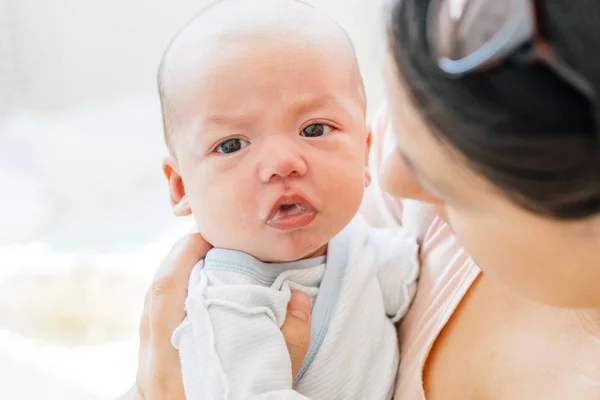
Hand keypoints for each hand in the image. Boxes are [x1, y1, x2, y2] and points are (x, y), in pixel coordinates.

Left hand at [121, 233, 312, 398]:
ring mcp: (148, 372)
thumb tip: (297, 297)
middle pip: (155, 293)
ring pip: (153, 309)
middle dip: (181, 258)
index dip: (184, 253)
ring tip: (208, 263)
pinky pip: (158, 325)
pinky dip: (177, 301)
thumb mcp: (265, 389)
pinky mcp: (154, 376)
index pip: (166, 290)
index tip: (211, 233)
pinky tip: (202, 300)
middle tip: (213, 240)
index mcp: (170, 365)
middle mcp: (151, 366)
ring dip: (178, 279)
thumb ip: (287, 344)